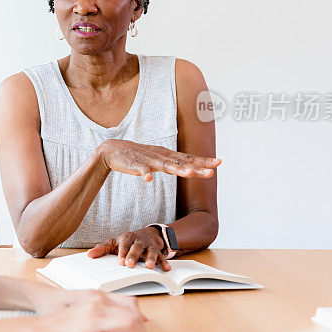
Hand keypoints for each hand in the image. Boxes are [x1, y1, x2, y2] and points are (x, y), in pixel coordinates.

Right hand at [30, 290, 148, 331]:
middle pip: (132, 314)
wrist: (35, 331)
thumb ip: (100, 310)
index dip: (140, 315)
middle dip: (143, 330)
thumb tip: (120, 317)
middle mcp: (95, 306)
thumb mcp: (82, 309)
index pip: (129, 302)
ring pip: (128, 325)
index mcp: (95, 298)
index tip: (144, 325)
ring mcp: (91, 322)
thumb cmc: (56, 323)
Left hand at [87, 227, 171, 270]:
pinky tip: (166, 269)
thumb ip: (101, 249)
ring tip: (149, 267)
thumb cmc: (125, 242)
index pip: (123, 245)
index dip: (122, 253)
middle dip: (133, 256)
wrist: (144, 235)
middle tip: (130, 265)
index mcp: (126, 238)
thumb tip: (88, 255)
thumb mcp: (113, 243)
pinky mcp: (157, 251)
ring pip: (151, 251)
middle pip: (136, 248)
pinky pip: (161, 257)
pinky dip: (164, 262)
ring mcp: (148, 246)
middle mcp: (138, 241)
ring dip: (150, 259)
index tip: (120, 262)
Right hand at [97, 139, 219, 181]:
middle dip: (197, 167)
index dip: (203, 161)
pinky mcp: (134, 165)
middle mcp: (161, 157)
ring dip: (177, 169)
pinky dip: (144, 175)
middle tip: (212, 171)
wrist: (112, 150)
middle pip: (182, 163)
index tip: (219, 162)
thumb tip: (194, 168)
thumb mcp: (159, 159)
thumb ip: (175, 164)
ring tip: (189, 173)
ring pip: (165, 166)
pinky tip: (148, 180)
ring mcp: (148, 160)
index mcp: (167, 156)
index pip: (189, 158)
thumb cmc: (139, 156)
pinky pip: (140, 171)